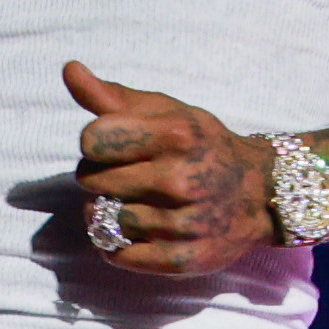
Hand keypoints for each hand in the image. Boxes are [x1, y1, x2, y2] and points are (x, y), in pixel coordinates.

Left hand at [61, 62, 274, 275]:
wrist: (258, 193)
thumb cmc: (201, 146)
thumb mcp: (165, 112)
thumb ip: (112, 96)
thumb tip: (70, 70)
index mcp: (176, 136)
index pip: (93, 139)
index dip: (96, 142)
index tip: (114, 145)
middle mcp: (180, 180)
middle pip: (92, 180)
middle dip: (100, 175)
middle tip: (126, 174)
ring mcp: (182, 224)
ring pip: (105, 218)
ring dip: (111, 210)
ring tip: (136, 200)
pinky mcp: (180, 259)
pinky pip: (117, 254)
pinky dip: (116, 243)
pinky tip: (136, 229)